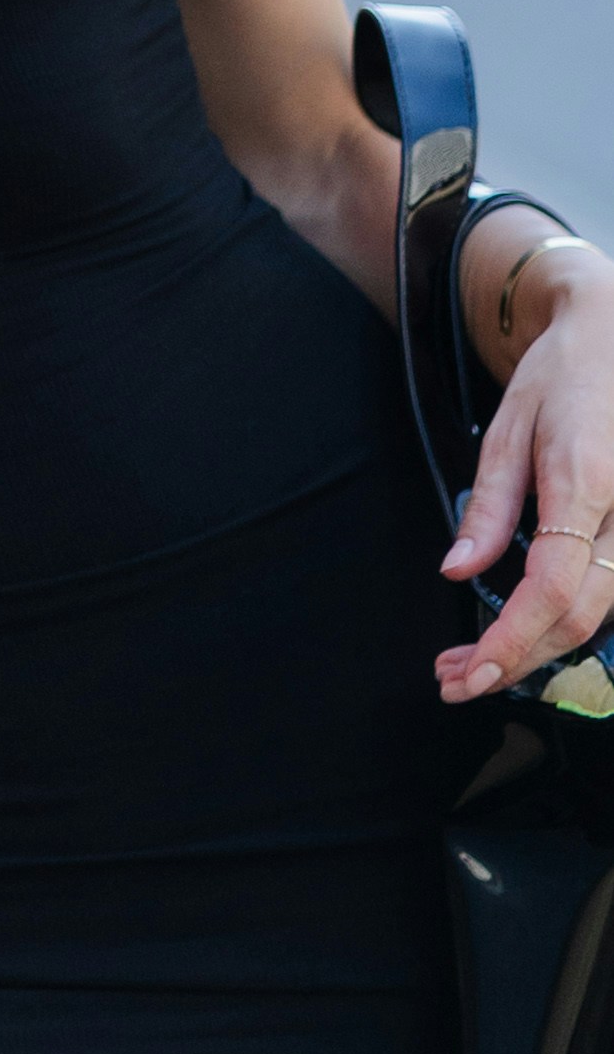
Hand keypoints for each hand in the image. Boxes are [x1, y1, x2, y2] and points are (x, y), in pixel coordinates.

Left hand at [440, 257, 613, 695]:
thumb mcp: (508, 426)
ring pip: (604, 615)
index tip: (468, 674)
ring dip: (541, 648)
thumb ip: (488, 506)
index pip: (554, 588)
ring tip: (478, 661)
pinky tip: (526, 633)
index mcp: (586, 479)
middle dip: (517, 658)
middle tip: (455, 679)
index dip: (512, 642)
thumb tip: (456, 573)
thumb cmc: (561, 375)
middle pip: (581, 617)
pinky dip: (570, 622)